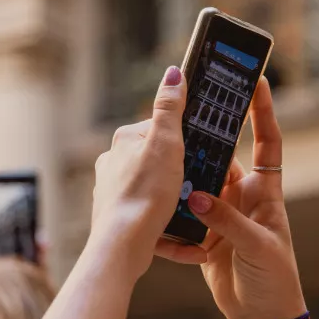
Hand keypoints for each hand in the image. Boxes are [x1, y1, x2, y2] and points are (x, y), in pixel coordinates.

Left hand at [90, 67, 207, 276]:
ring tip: (200, 215)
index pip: (160, 129)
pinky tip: (194, 245)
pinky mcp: (120, 221)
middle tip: (204, 186)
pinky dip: (173, 233)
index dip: (186, 140)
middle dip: (183, 175)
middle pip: (160, 162)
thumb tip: (173, 72)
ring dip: (180, 205)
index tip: (203, 152)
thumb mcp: (166, 143)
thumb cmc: (145, 193)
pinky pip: (152, 224)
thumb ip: (170, 107)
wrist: (122, 246)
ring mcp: (115, 194)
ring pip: (156, 194)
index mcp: (124, 142)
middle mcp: (114, 165)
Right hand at [159, 78, 305, 318]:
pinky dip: (170, 215)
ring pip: (196, 184)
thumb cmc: (276, 280)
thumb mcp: (258, 247)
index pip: (267, 142)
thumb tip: (198, 197)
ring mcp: (222, 216)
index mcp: (266, 192)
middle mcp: (244, 198)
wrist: (263, 318)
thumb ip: (228, 221)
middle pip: (223, 157)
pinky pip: (183, 217)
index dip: (263, 111)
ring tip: (162, 158)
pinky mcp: (204, 237)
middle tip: (186, 112)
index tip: (257, 81)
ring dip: (182, 176)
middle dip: (206, 137)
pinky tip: (156, 208)